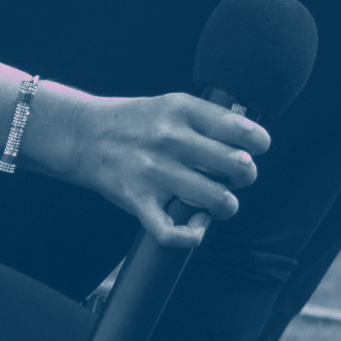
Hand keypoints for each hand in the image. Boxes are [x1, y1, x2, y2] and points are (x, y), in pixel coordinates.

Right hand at [34, 87, 268, 251]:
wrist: (82, 135)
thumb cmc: (134, 122)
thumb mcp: (171, 105)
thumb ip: (207, 119)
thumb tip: (249, 132)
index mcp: (182, 111)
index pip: (240, 129)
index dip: (258, 143)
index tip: (256, 149)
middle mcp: (171, 140)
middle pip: (237, 165)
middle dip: (246, 175)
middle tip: (236, 177)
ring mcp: (155, 173)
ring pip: (217, 200)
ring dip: (226, 206)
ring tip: (217, 202)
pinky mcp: (138, 201)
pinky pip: (173, 233)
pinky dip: (193, 236)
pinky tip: (197, 224)